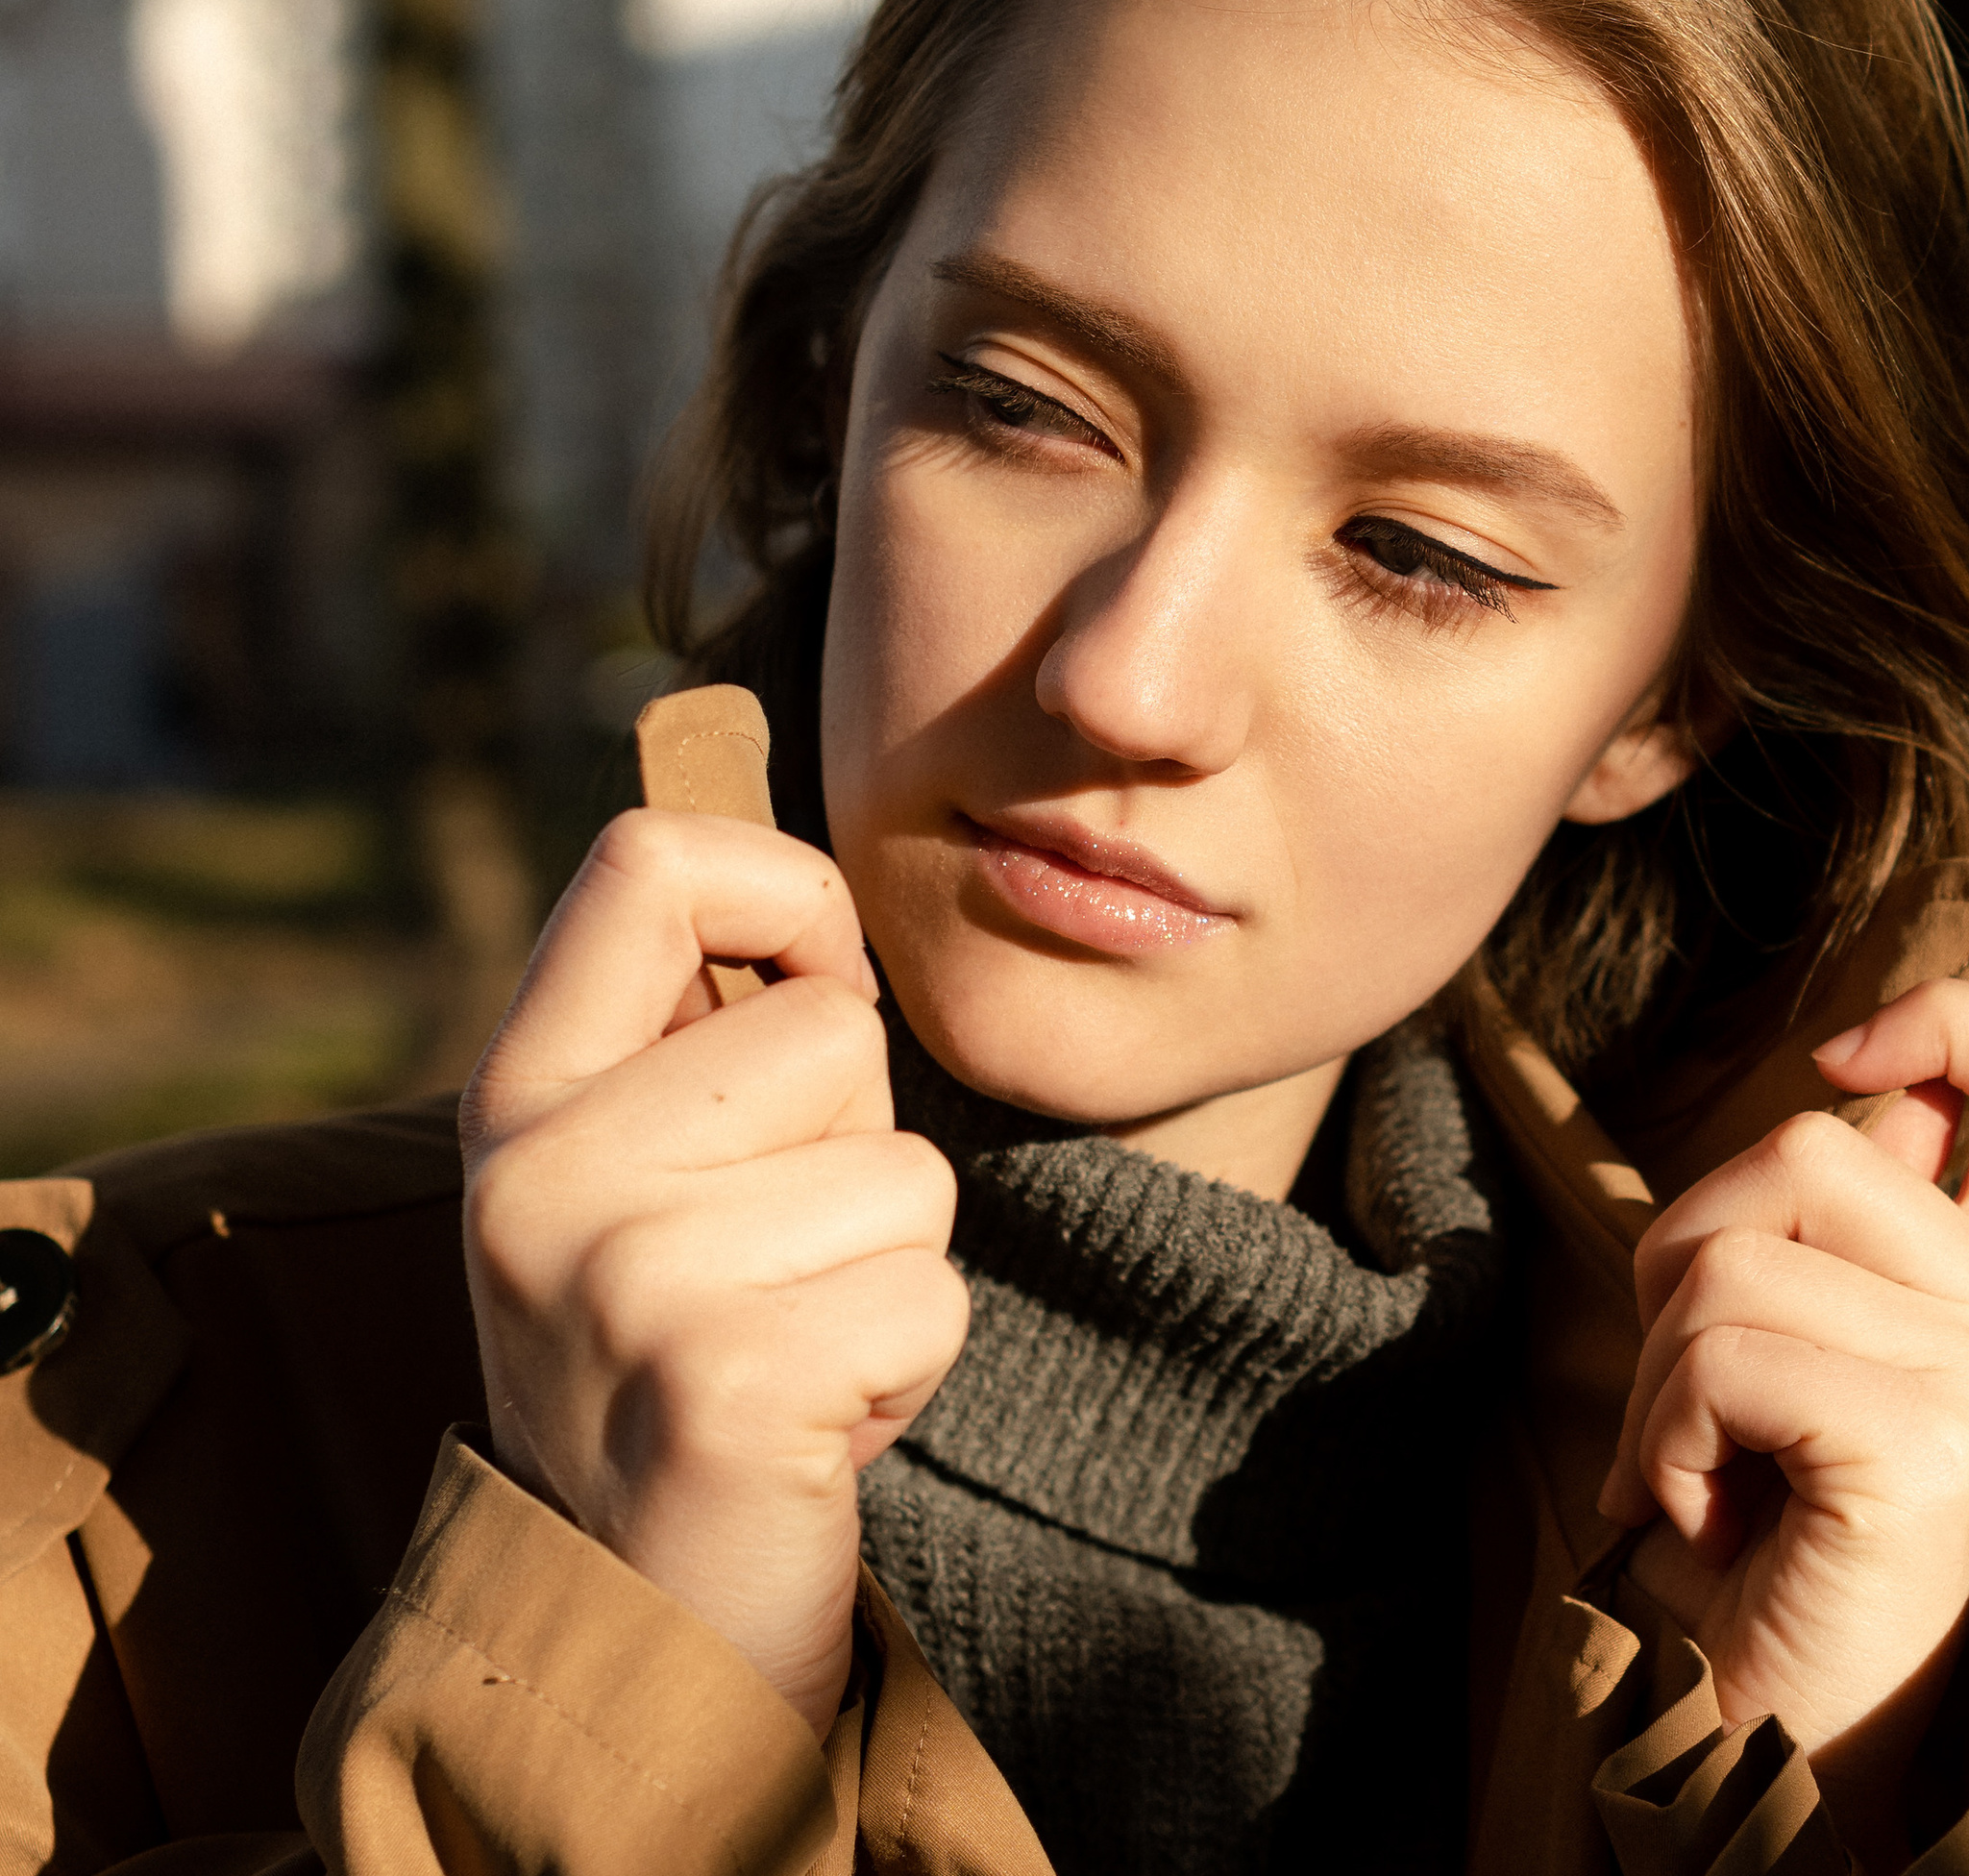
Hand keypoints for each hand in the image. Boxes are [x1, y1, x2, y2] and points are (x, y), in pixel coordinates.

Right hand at [459, 809, 968, 1729]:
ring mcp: (617, 1281)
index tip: (814, 986)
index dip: (783, 893)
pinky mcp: (721, 1386)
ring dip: (890, 1269)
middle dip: (859, 1145)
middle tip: (769, 1269)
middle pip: (832, 1030)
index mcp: (518, 1097)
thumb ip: (700, 1033)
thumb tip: (806, 878)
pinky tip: (815, 1428)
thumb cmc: (688, 1357)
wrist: (644, 1627)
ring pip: (905, 1172)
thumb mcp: (643, 1175)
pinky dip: (910, 1364)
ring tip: (788, 1351)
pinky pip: (928, 1293)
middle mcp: (536, 1175)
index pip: (650, 862)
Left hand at [1595, 981, 1968, 1866]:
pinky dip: (1664, 1431)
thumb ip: (1834, 1218)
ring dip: (1658, 1364)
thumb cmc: (1756, 1529)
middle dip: (1685, 1252)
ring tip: (1696, 1467)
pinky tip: (1705, 1518)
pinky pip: (1721, 1350)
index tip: (1842, 1063)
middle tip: (1692, 1401)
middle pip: (1813, 1139)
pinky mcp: (1932, 1445)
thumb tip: (1858, 1085)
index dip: (1949, 1019)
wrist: (1765, 1728)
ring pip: (1738, 1245)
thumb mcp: (1789, 1343)